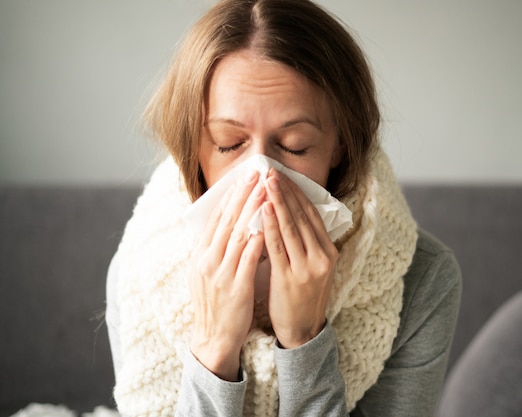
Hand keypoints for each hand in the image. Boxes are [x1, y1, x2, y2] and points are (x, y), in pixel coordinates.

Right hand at [189, 171, 265, 380]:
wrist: (212, 338)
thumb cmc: (215, 303)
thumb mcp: (207, 271)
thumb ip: (215, 248)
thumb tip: (228, 223)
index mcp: (200, 254)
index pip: (216, 218)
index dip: (230, 196)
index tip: (244, 177)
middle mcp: (207, 260)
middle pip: (226, 221)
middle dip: (242, 195)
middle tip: (256, 174)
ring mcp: (220, 273)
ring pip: (237, 235)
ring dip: (252, 211)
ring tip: (265, 191)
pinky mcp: (235, 287)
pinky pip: (247, 259)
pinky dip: (256, 240)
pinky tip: (268, 225)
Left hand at [262, 170, 337, 348]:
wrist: (303, 330)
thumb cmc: (303, 296)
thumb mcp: (314, 267)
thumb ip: (307, 243)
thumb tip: (291, 213)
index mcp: (329, 251)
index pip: (312, 214)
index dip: (297, 193)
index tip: (283, 175)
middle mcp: (322, 256)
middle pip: (302, 216)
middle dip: (285, 191)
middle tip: (271, 171)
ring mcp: (307, 267)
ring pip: (291, 227)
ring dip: (278, 201)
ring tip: (266, 181)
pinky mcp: (290, 278)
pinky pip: (278, 246)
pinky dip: (270, 225)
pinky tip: (263, 209)